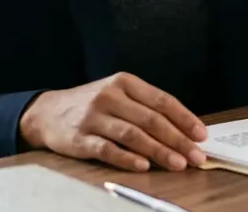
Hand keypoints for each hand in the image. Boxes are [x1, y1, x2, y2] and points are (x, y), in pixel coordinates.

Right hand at [18, 72, 206, 172]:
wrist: (46, 112)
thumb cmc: (91, 105)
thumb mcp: (118, 95)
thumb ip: (145, 108)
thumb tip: (183, 131)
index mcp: (125, 82)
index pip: (162, 100)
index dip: (184, 118)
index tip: (201, 135)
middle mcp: (110, 96)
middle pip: (151, 119)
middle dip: (178, 139)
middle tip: (196, 156)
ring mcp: (94, 117)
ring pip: (132, 134)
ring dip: (159, 151)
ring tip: (178, 163)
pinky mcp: (79, 137)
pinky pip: (107, 149)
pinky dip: (127, 158)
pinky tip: (143, 166)